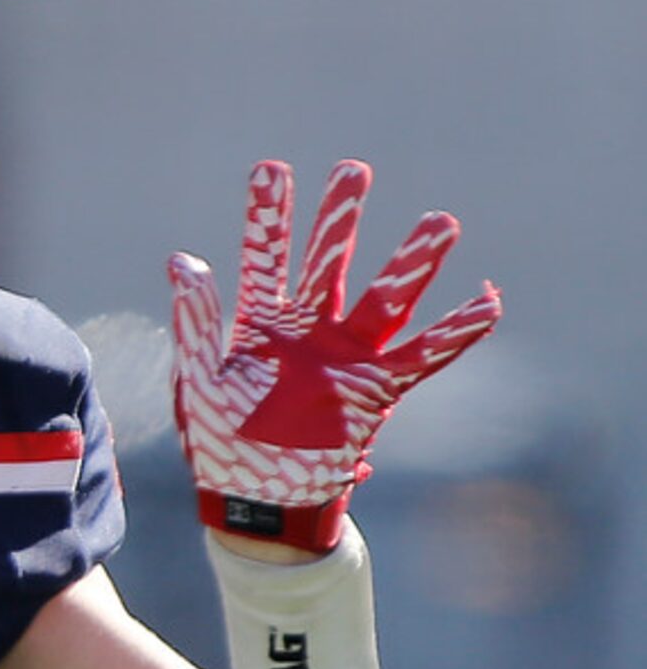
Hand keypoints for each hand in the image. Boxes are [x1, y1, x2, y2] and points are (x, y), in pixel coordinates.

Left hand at [169, 158, 499, 549]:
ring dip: (411, 263)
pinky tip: (486, 302)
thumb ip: (195, 321)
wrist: (254, 499)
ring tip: (441, 222)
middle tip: (353, 170)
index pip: (265, 257)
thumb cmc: (219, 441)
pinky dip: (455, 333)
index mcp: (261, 323)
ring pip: (385, 299)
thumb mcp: (198, 380)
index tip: (270, 168)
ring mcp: (345, 357)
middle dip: (340, 219)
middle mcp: (309, 330)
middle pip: (330, 262)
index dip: (268, 216)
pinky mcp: (374, 391)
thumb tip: (182, 259)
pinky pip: (422, 357)